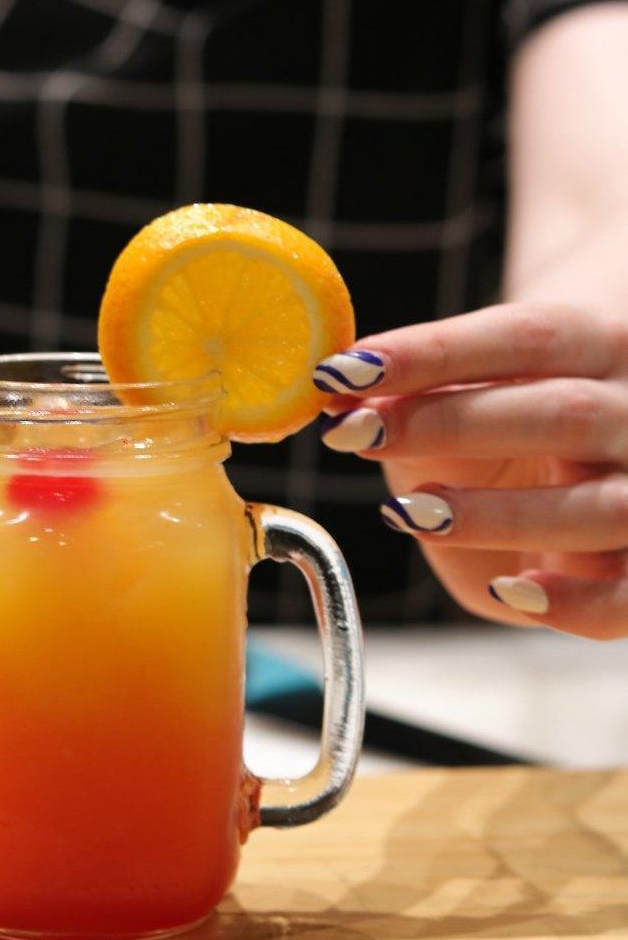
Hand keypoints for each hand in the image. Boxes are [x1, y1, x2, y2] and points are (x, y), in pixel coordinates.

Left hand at [314, 303, 627, 639]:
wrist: (608, 445)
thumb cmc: (520, 416)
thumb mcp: (467, 394)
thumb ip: (414, 395)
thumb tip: (338, 397)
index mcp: (595, 345)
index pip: (523, 336)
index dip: (431, 352)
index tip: (343, 371)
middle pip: (561, 412)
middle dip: (450, 424)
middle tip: (360, 436)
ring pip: (598, 506)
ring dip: (497, 516)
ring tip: (411, 515)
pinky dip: (573, 603)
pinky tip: (508, 592)